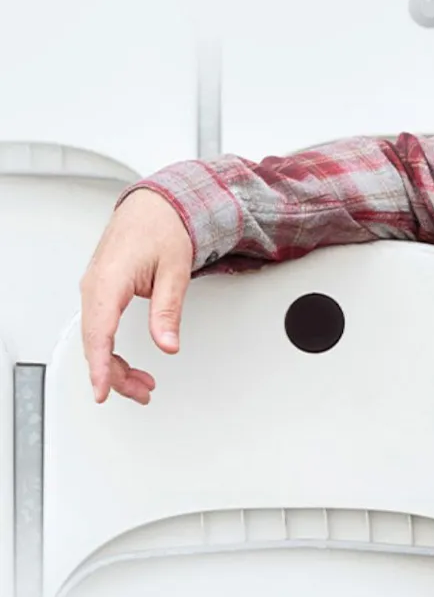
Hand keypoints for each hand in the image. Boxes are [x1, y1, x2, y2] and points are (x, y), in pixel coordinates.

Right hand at [78, 188, 195, 404]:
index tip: (103, 391)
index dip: (101, 367)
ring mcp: (94, 289)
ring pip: (96, 338)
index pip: (99, 334)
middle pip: (96, 343)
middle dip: (115, 374)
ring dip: (115, 364)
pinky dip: (112, 349)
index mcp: (109, 281)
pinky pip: (99, 327)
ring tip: (142, 383)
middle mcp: (94, 286)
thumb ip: (169, 309)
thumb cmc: (163, 228)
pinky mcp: (101, 291)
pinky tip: (127, 363)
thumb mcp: (176, 270)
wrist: (155, 205)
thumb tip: (168, 343)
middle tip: (143, 391)